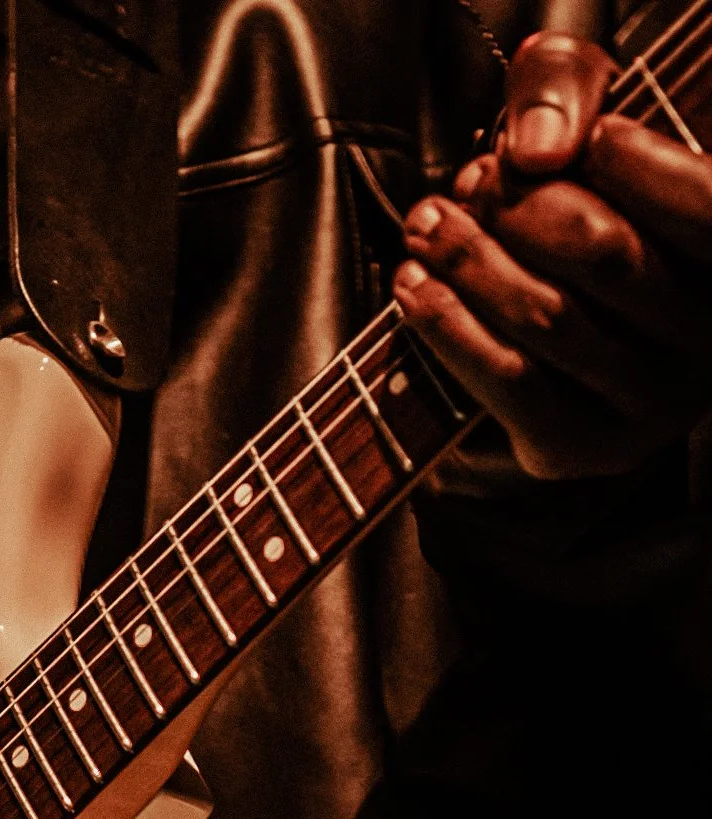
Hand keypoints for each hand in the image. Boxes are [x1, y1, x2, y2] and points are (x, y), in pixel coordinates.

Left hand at [392, 32, 711, 477]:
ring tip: (428, 226)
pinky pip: (508, 383)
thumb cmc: (581, 215)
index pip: (702, 206)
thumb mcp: (588, 128)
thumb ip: (572, 92)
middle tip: (470, 184)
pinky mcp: (583, 447)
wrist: (555, 355)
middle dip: (521, 210)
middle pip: (606, 257)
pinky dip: (448, 328)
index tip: (565, 141)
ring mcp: (649, 405)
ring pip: (548, 320)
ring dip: (469, 263)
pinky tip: (414, 288)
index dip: (631, 163)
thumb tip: (537, 147)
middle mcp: (705, 340)